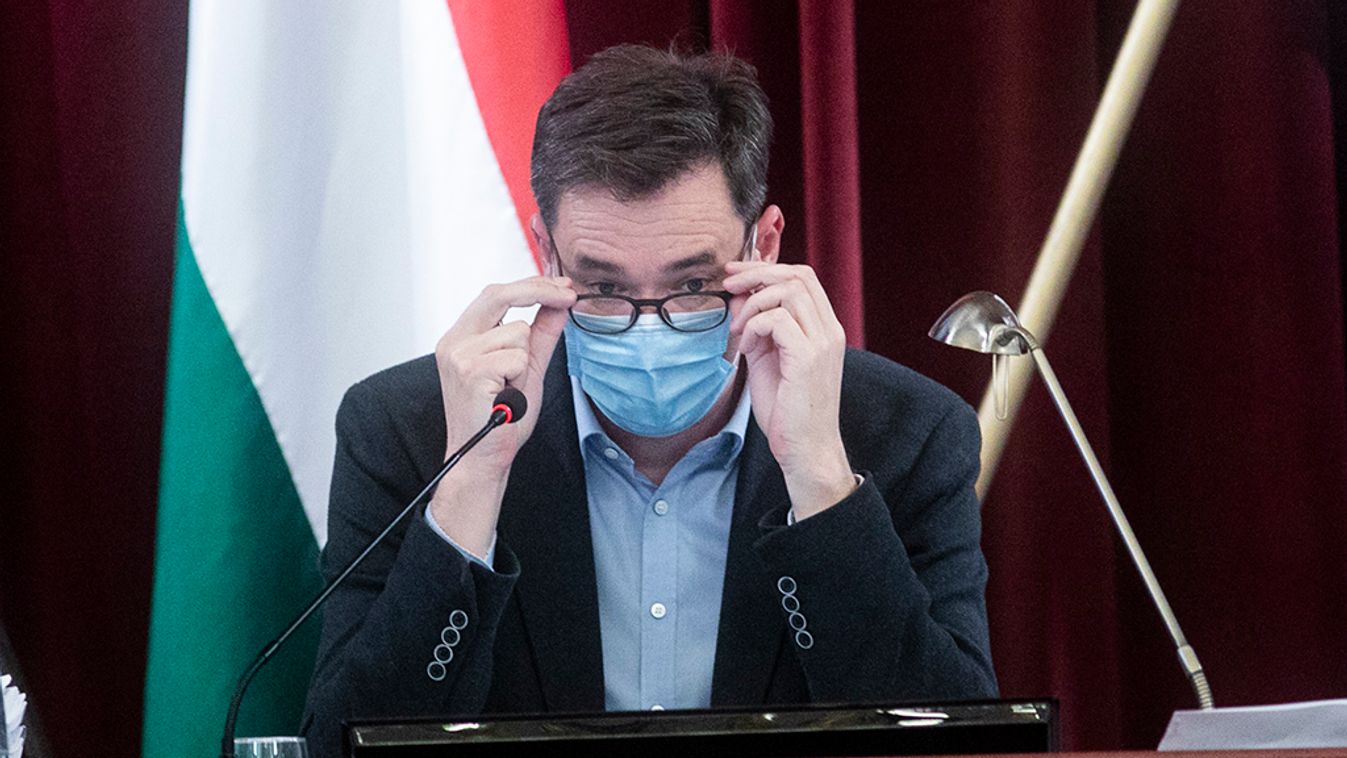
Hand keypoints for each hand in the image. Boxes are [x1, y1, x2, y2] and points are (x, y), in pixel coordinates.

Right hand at [429, 275, 574, 553]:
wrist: (483, 459)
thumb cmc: (501, 420)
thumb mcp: (528, 369)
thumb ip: (542, 335)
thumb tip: (560, 305)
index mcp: (462, 337)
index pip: (496, 294)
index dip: (532, 285)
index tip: (563, 286)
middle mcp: (454, 341)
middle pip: (498, 294)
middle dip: (539, 290)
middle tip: (569, 295)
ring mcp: (458, 355)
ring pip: (517, 331)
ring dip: (526, 360)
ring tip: (511, 387)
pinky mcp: (469, 372)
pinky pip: (516, 357)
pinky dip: (521, 377)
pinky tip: (506, 396)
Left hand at [724, 262, 855, 518]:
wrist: (805, 449)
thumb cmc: (787, 409)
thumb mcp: (767, 358)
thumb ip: (756, 326)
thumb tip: (737, 296)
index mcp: (824, 328)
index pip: (803, 277)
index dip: (767, 268)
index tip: (736, 274)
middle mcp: (829, 331)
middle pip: (797, 276)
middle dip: (756, 273)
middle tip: (728, 284)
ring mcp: (822, 343)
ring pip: (788, 292)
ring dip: (753, 303)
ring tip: (738, 329)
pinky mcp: (808, 359)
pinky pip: (777, 320)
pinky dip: (754, 326)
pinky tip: (745, 348)